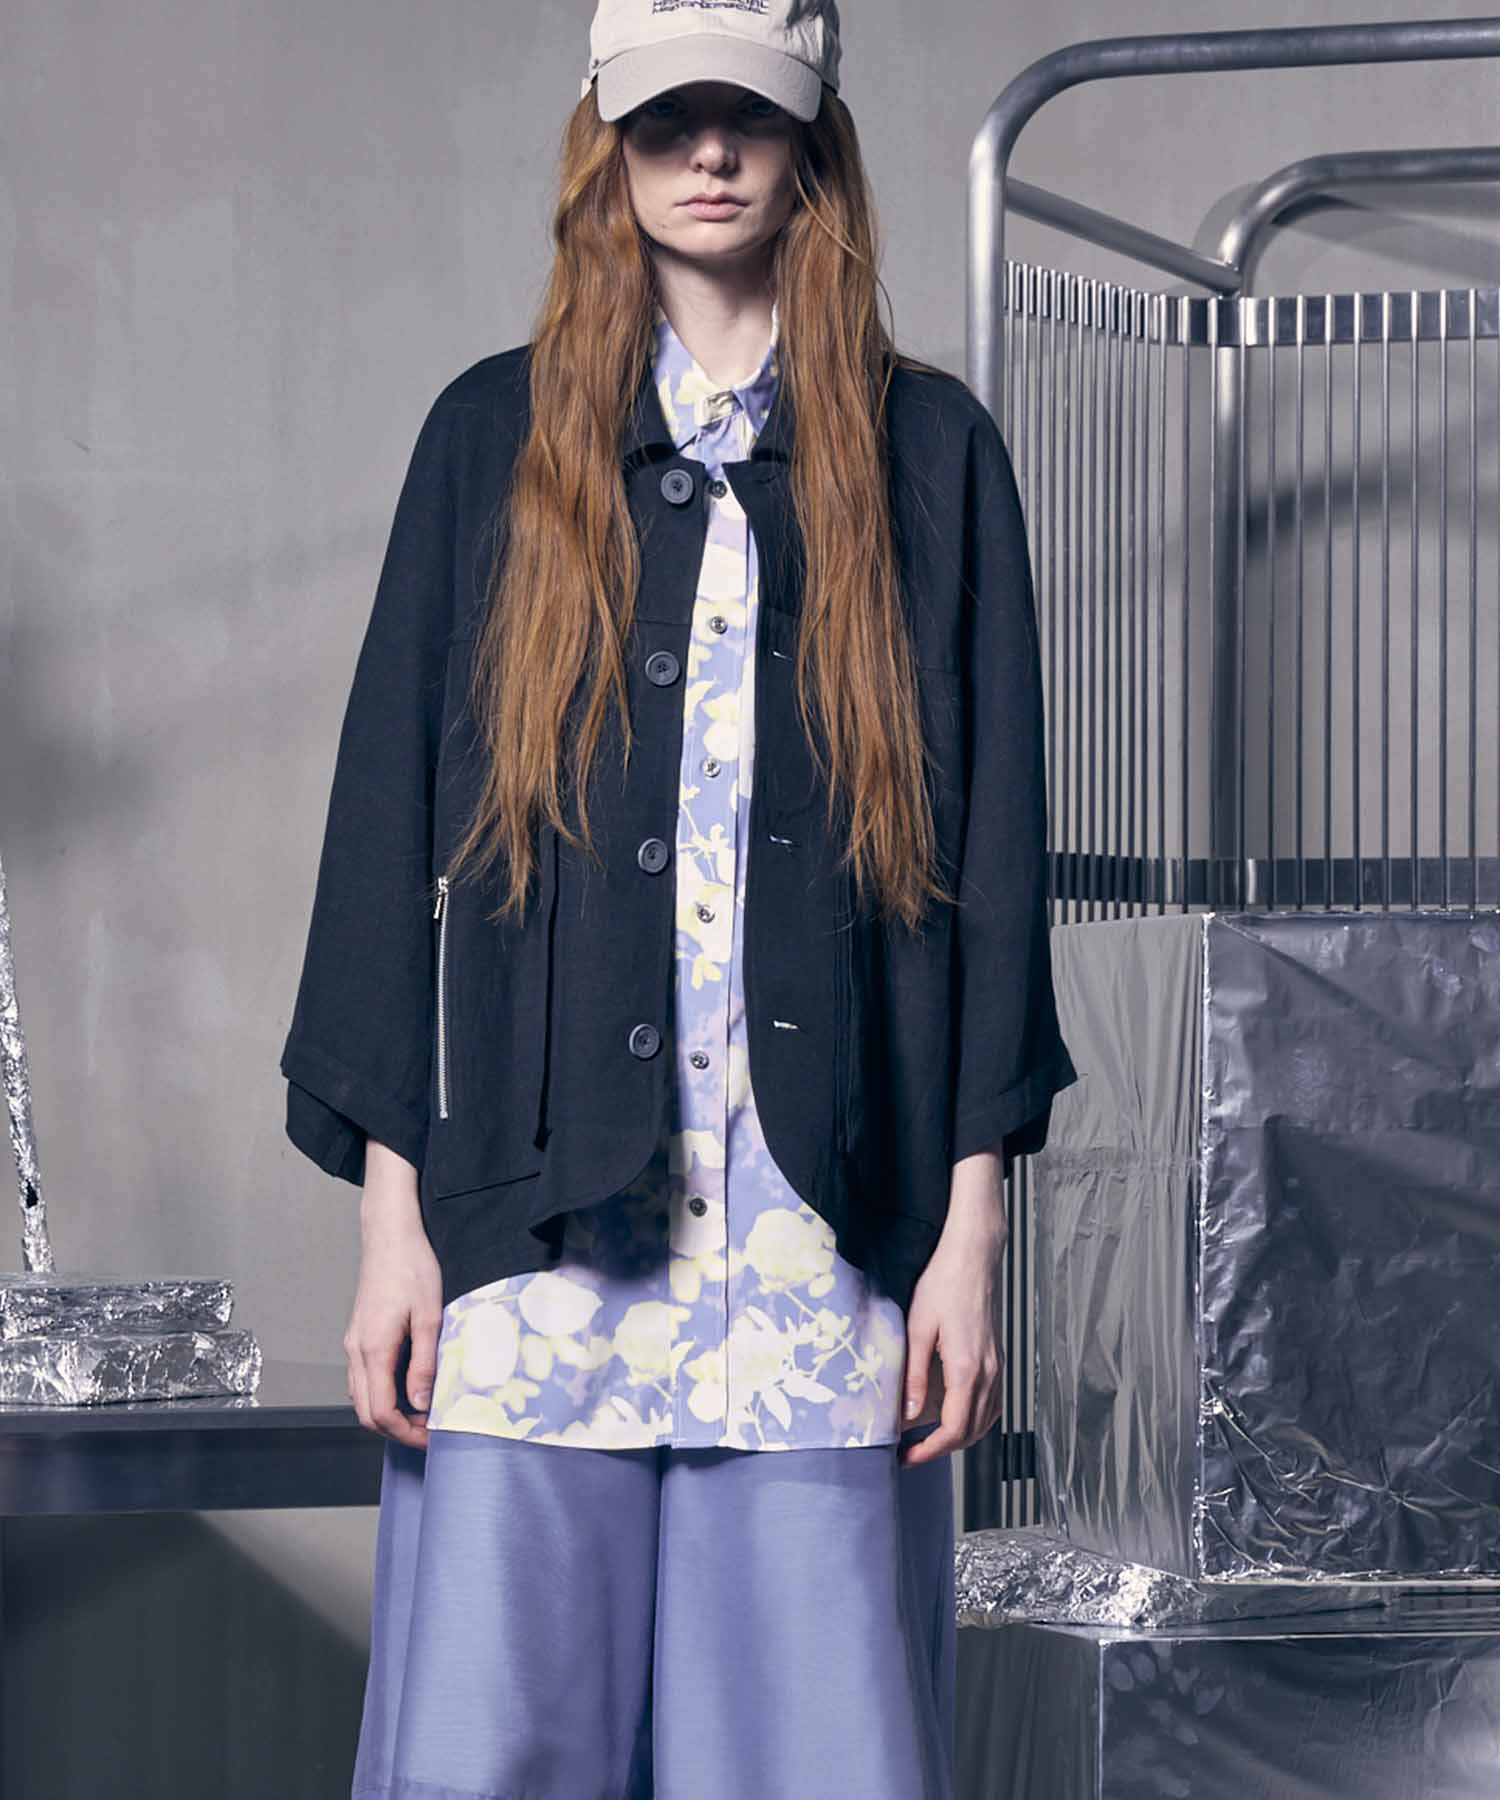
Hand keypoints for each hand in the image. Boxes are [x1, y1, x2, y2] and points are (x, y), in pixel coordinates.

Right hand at [343, 1140, 443, 1447]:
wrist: (390, 1234)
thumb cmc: (413, 1267)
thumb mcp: (429, 1315)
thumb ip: (424, 1362)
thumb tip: (422, 1404)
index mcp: (373, 1349)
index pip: (381, 1412)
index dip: (406, 1433)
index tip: (433, 1437)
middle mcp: (355, 1350)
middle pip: (366, 1412)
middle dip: (396, 1430)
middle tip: (430, 1431)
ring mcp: (353, 1343)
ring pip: (361, 1397)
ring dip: (388, 1414)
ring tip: (423, 1412)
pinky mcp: (358, 1335)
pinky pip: (363, 1379)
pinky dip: (381, 1394)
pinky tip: (408, 1387)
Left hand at [897, 1153, 1007, 1467]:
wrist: (974, 1256)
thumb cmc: (944, 1284)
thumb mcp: (918, 1327)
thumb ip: (915, 1375)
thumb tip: (909, 1415)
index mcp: (968, 1368)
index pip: (954, 1430)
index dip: (929, 1451)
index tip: (906, 1458)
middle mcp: (989, 1373)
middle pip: (971, 1432)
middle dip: (940, 1449)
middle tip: (910, 1453)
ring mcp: (997, 1366)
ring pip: (985, 1421)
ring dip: (958, 1437)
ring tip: (927, 1439)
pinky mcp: (998, 1358)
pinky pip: (992, 1403)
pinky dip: (974, 1419)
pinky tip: (956, 1415)